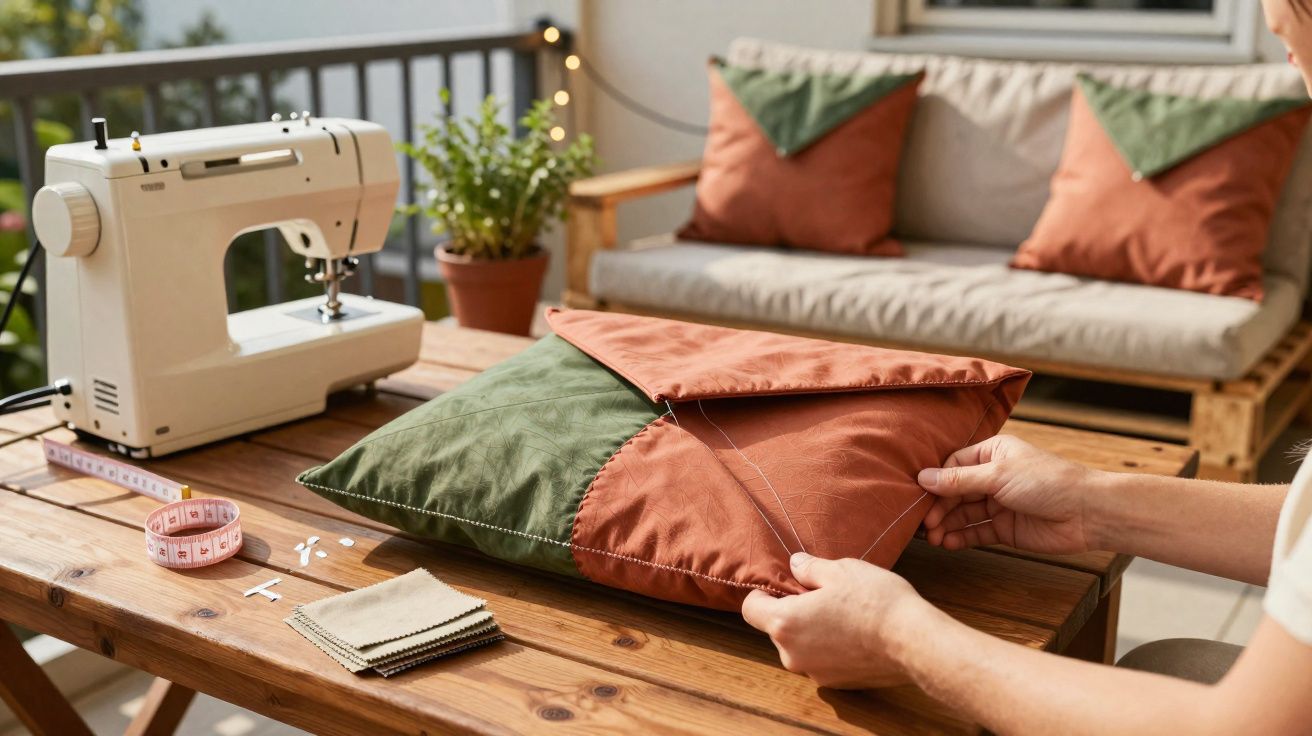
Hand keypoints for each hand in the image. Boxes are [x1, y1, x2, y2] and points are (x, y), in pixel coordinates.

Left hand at [741, 553, 929, 688]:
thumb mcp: (841, 570)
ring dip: (813, 631)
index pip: (751, 609)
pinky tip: (856, 633)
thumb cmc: (875, 601)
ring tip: (844, 613)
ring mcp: (814, 672)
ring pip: (801, 645)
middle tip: (823, 595)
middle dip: (793, 611)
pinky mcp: (836, 684)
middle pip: (777, 628)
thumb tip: (795, 564)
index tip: (782, 585)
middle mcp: (792, 654)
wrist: (913, 641)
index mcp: (785, 623)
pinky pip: (822, 660)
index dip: (762, 593)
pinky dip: (831, 648)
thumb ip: (810, 568)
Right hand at [917, 435, 1101, 554]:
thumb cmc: (1048, 481)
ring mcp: (999, 503)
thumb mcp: (998, 475)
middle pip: (955, 491)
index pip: (953, 465)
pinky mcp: (1005, 528)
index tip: (918, 497)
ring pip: (963, 513)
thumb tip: (922, 478)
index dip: (935, 481)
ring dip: (947, 525)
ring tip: (932, 538)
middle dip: (938, 507)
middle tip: (924, 524)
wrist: (1088, 513)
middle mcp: (993, 477)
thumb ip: (959, 480)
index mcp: (992, 453)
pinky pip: (976, 531)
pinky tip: (948, 543)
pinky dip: (961, 537)